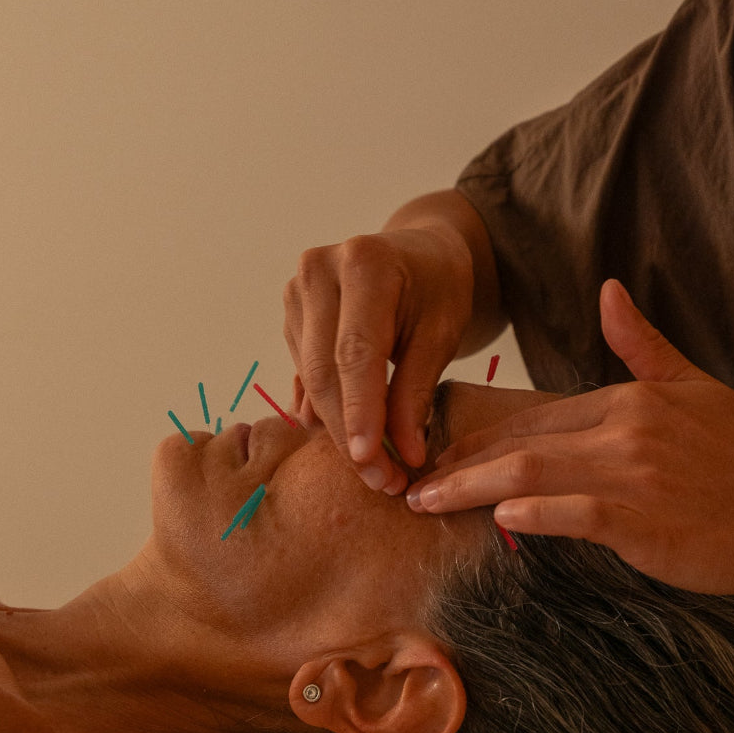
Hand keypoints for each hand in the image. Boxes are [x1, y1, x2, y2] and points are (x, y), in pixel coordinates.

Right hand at [283, 217, 475, 493]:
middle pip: (324, 372)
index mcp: (364, 263)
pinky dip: (327, 412)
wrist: (419, 253)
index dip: (360, 412)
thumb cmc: (438, 288)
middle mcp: (318, 272)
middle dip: (350, 433)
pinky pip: (303, 376)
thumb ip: (417, 391)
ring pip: (310, 381)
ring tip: (378, 467)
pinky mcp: (290, 317)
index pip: (355, 352)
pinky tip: (351, 439)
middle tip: (382, 479)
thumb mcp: (442, 333)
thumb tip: (406, 455)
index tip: (369, 461)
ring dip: (340, 430)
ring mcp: (296, 294)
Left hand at [408, 279, 733, 593]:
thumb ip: (642, 344)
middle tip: (411, 483)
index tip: (438, 455)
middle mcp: (623, 431)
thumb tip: (608, 292)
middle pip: (519, 444)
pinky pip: (577, 513)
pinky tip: (500, 519)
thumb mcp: (695, 385)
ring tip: (427, 502)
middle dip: (457, 464)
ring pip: (532, 473)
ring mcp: (633, 474)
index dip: (477, 439)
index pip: (532, 418)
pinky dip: (536, 513)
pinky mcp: (645, 521)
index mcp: (627, 400)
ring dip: (471, 487)